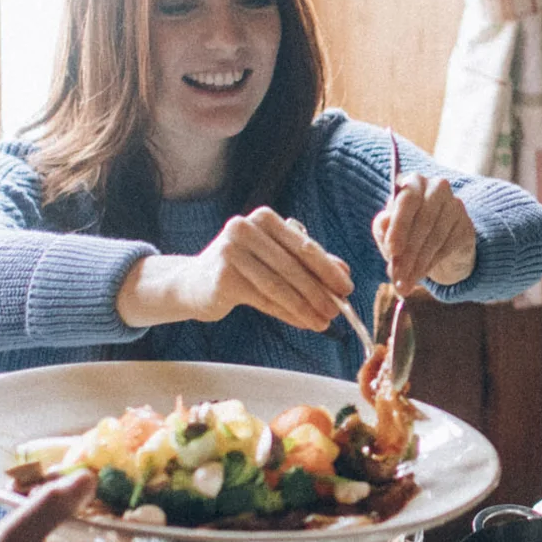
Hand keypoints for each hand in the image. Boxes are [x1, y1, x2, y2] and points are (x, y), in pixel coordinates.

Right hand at [117, 207, 353, 333]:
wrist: (194, 283)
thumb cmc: (243, 268)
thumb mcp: (276, 258)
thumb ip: (308, 262)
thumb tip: (344, 273)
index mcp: (264, 218)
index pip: (304, 246)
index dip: (328, 269)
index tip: (347, 289)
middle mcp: (245, 229)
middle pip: (293, 267)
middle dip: (319, 292)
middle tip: (338, 312)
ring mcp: (231, 252)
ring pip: (280, 286)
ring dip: (306, 307)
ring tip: (323, 323)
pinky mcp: (223, 277)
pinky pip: (264, 300)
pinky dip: (288, 313)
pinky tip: (303, 322)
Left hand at [373, 174, 476, 292]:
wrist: (438, 243)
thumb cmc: (406, 232)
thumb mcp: (389, 231)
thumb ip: (383, 228)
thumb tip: (384, 225)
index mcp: (414, 182)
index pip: (408, 200)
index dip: (400, 226)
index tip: (392, 251)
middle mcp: (437, 187)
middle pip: (424, 221)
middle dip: (408, 253)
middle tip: (397, 276)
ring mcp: (456, 205)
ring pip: (435, 237)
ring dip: (418, 263)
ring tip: (405, 283)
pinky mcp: (467, 225)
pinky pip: (448, 247)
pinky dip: (432, 264)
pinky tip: (421, 275)